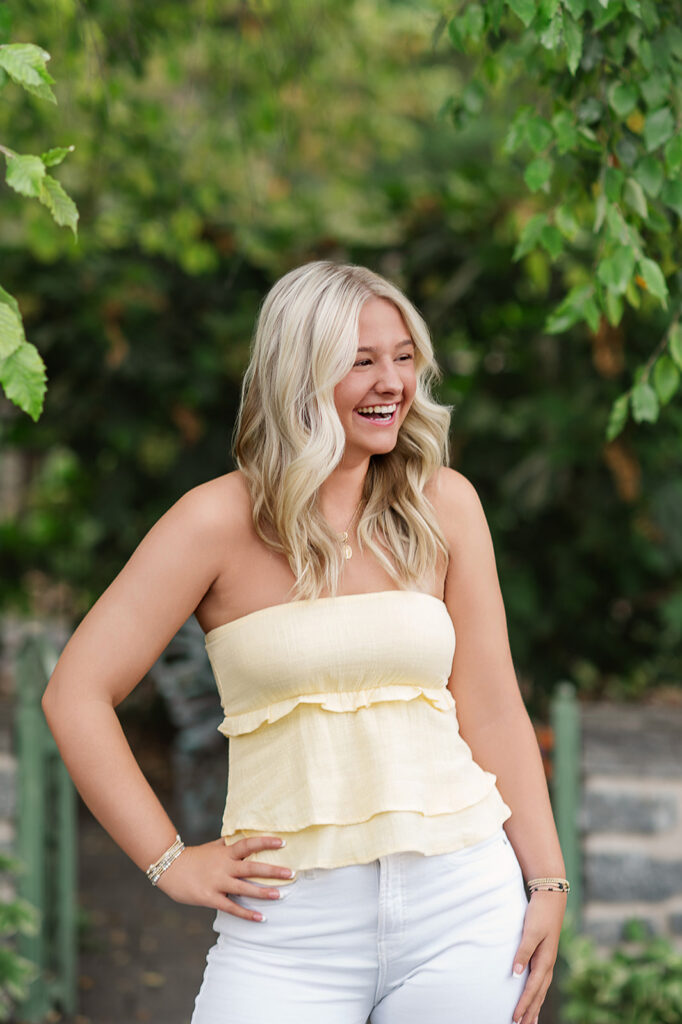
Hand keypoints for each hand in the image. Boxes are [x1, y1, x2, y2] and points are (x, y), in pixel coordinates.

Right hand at [154, 835, 294, 920]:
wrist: (169, 868)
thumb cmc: (194, 857)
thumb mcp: (212, 847)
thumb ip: (228, 845)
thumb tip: (241, 836)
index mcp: (225, 852)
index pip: (248, 844)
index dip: (266, 843)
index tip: (283, 843)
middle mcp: (224, 866)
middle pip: (252, 867)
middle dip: (273, 871)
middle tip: (291, 873)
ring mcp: (217, 882)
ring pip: (244, 888)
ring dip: (263, 892)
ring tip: (280, 895)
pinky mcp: (210, 898)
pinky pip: (231, 907)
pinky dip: (246, 913)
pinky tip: (261, 918)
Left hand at [511, 890, 565, 1023]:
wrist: (551, 898)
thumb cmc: (539, 914)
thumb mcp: (530, 931)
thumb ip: (523, 952)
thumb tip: (516, 975)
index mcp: (545, 960)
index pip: (532, 989)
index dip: (523, 1005)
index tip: (514, 1018)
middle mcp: (547, 964)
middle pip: (539, 994)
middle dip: (531, 1011)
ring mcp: (548, 960)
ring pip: (541, 989)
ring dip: (535, 1006)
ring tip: (530, 1021)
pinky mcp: (545, 955)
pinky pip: (541, 981)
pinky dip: (537, 993)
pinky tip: (535, 997)